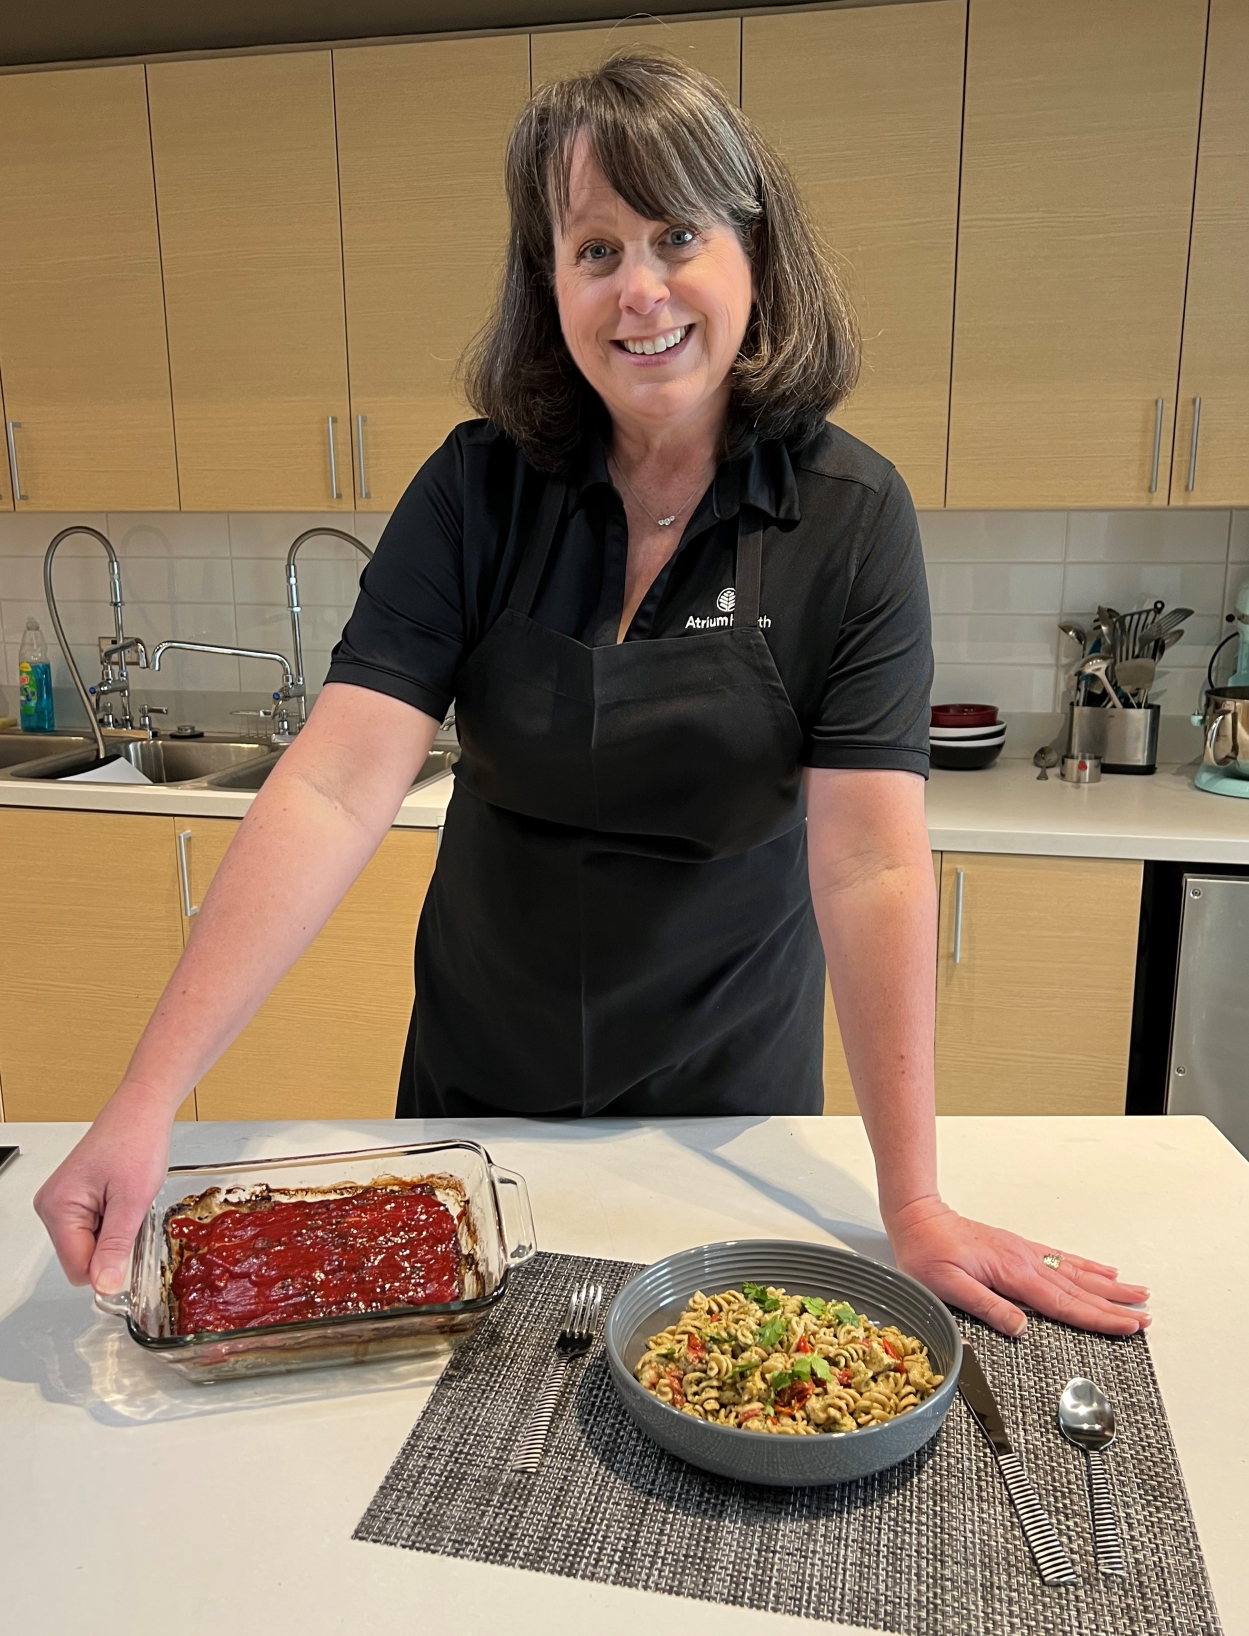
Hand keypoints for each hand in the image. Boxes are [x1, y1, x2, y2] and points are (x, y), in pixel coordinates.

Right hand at [33, 1086, 174, 1294]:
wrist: (142, 1110)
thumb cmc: (137, 1142)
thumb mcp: (132, 1201)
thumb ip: (115, 1246)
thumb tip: (104, 1285)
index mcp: (58, 1209)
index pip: (78, 1269)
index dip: (110, 1266)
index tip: (133, 1248)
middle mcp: (51, 1206)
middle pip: (81, 1258)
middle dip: (111, 1246)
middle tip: (132, 1215)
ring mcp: (60, 1201)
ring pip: (87, 1244)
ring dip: (112, 1232)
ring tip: (127, 1202)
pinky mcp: (73, 1197)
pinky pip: (90, 1227)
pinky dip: (111, 1220)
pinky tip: (122, 1198)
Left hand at [886, 1196, 1149, 1336]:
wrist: (918, 1217)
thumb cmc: (927, 1252)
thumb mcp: (948, 1288)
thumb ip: (986, 1307)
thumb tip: (1021, 1329)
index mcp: (1012, 1274)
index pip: (1064, 1304)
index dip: (1098, 1318)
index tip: (1127, 1326)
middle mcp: (1025, 1261)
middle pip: (1079, 1289)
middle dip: (1114, 1305)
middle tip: (1145, 1315)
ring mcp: (1024, 1252)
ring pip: (1075, 1272)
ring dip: (1107, 1285)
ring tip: (1136, 1291)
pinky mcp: (1019, 1247)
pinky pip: (1061, 1258)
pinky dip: (1085, 1265)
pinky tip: (1100, 1270)